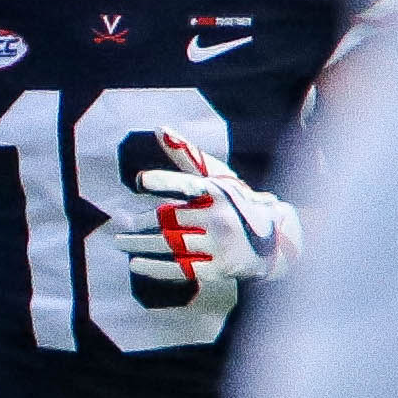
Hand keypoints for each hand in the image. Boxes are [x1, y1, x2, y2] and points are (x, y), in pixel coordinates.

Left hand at [131, 130, 296, 288]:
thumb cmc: (236, 203)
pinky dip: (153, 266)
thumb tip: (160, 129)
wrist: (277, 241)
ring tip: (121, 241)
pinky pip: (178, 269)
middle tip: (125, 222)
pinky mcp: (218, 269)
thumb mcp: (218, 178)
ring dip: (139, 243)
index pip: (188, 184)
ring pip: (168, 243)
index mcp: (220, 192)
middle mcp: (221, 218)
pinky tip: (135, 263)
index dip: (163, 182)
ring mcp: (220, 245)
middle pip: (169, 218)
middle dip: (143, 221)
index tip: (140, 181)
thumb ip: (186, 156)